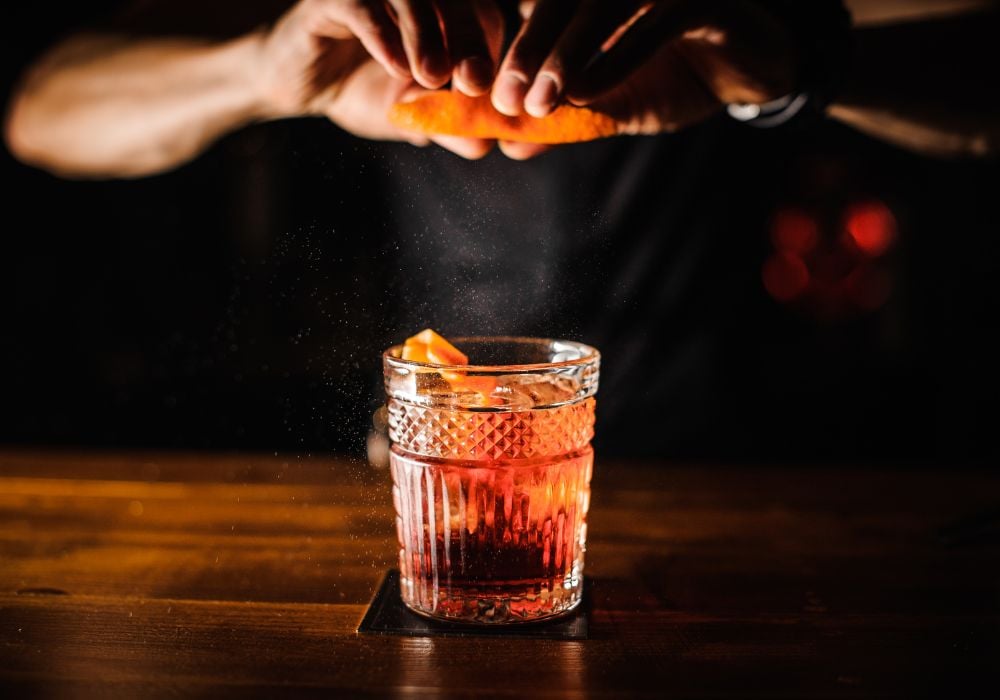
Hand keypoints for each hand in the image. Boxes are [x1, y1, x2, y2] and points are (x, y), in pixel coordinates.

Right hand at [258, 0, 504, 157]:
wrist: (298, 84)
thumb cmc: (363, 90)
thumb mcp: (409, 115)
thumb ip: (446, 125)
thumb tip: (483, 145)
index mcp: (441, 12)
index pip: (483, 16)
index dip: (493, 50)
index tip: (495, 92)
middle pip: (454, 0)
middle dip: (469, 40)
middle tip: (474, 81)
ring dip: (426, 35)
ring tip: (431, 76)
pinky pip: (362, 7)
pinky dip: (382, 36)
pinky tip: (394, 68)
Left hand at [492, 0, 799, 156]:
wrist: (751, 70)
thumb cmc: (674, 77)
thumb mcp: (613, 104)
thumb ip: (565, 118)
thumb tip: (510, 146)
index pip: (539, 6)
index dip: (509, 46)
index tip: (482, 93)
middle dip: (528, 50)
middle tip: (504, 99)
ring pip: (602, 4)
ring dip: (565, 54)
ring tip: (539, 102)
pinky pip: (653, 21)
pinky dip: (615, 59)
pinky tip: (586, 95)